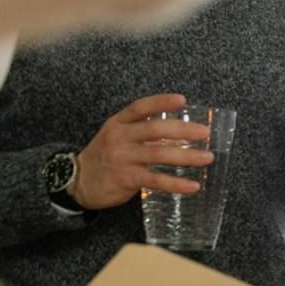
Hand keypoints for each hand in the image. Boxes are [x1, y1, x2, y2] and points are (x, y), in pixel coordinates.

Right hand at [71, 93, 211, 209]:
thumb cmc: (105, 155)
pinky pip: (156, 180)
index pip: (140, 108)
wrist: (77, 181)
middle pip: (154, 129)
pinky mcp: (126, 178)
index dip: (161, 102)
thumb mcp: (117, 136)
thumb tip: (180, 131)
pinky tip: (193, 186)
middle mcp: (120, 138)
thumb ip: (142, 131)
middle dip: (182, 130)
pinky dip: (176, 183)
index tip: (182, 99)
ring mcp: (122, 158)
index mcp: (118, 123)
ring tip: (207, 158)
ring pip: (159, 154)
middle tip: (204, 132)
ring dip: (187, 156)